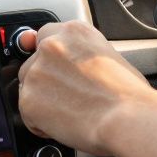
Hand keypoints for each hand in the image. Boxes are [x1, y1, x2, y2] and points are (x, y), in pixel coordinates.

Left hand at [16, 21, 156, 156]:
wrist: (126, 116)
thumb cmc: (128, 93)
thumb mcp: (110, 56)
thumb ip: (84, 54)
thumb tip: (76, 65)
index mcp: (73, 32)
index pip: (46, 36)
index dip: (51, 57)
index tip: (54, 67)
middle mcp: (51, 46)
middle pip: (33, 63)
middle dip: (45, 81)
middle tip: (68, 97)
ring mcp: (36, 72)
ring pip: (28, 88)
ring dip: (43, 102)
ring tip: (72, 112)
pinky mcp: (28, 99)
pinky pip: (28, 114)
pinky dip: (41, 124)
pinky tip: (66, 124)